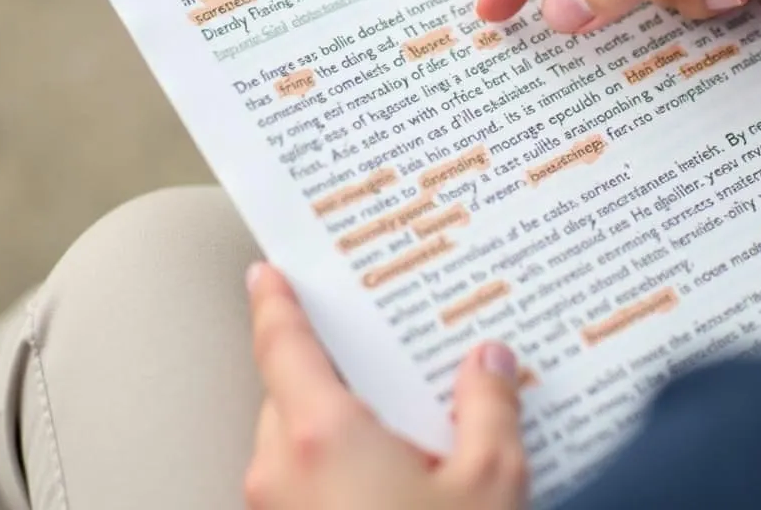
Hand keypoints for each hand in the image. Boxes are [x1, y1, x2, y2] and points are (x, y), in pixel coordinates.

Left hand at [244, 263, 527, 509]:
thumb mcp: (487, 488)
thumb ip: (489, 413)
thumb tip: (491, 365)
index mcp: (323, 437)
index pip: (283, 346)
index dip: (276, 302)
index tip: (269, 272)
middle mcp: (283, 472)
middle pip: (294, 394)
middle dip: (337, 373)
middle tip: (385, 357)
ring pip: (297, 443)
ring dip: (338, 425)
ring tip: (404, 429)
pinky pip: (304, 483)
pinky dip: (337, 466)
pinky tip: (392, 480)